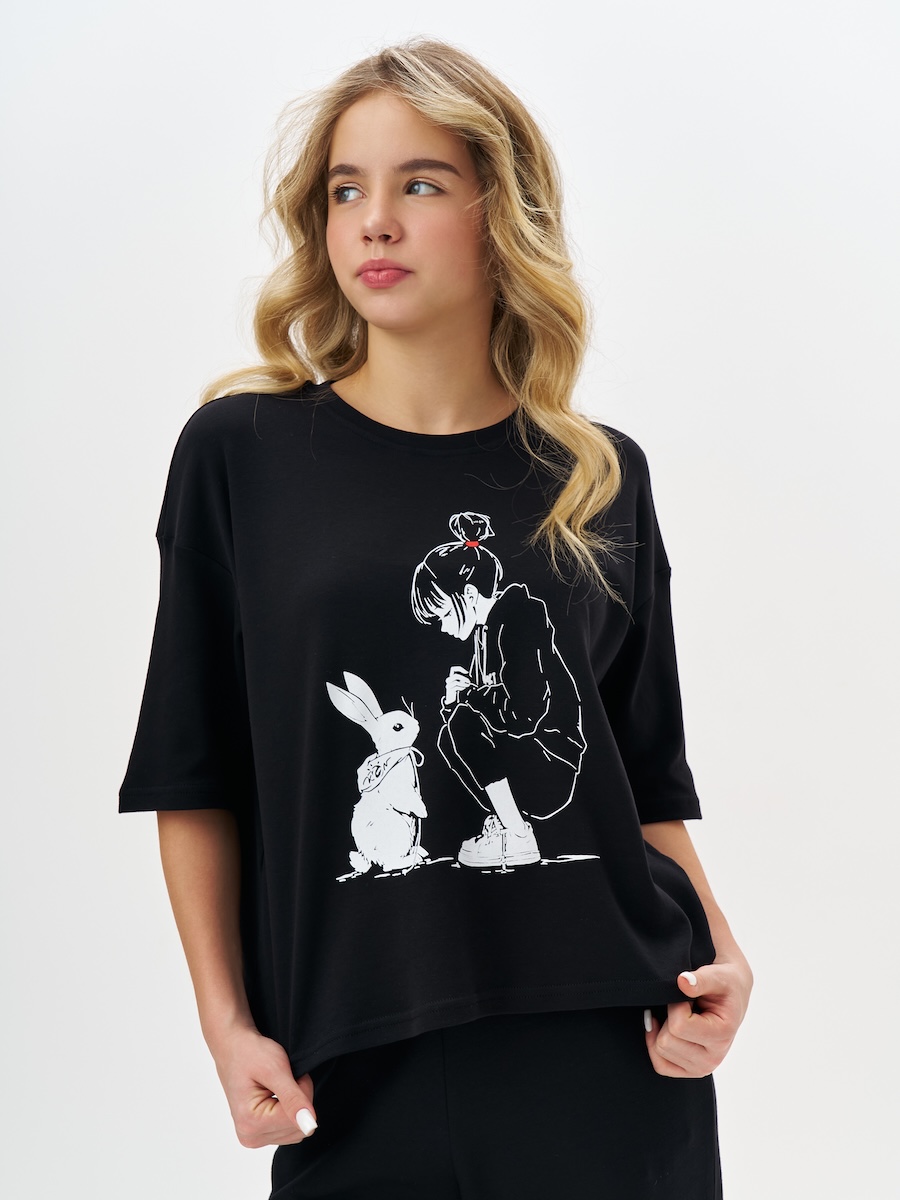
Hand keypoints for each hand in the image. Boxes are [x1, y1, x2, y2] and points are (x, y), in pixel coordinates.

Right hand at [209, 1024, 317, 1147]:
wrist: (232, 1047)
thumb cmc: (249, 1053)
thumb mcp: (275, 1070)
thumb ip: (293, 1099)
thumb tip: (310, 1126)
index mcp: (250, 1123)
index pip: (297, 1119)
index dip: (301, 1090)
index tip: (289, 1073)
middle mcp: (250, 1136)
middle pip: (298, 1127)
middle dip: (298, 1098)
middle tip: (283, 1077)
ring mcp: (254, 1137)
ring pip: (296, 1129)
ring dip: (294, 1103)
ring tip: (277, 1084)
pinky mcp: (259, 1133)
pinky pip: (288, 1129)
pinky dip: (289, 1109)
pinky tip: (276, 1094)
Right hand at [444, 666, 472, 704]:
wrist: (452, 700)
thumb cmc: (457, 690)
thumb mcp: (460, 683)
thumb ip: (463, 679)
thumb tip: (469, 675)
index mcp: (451, 676)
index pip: (453, 669)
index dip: (460, 669)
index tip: (466, 672)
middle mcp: (449, 680)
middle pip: (455, 675)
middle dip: (463, 678)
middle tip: (468, 681)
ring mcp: (448, 685)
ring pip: (456, 682)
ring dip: (463, 684)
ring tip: (467, 685)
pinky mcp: (450, 690)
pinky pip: (456, 687)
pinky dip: (461, 687)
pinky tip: (463, 688)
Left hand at [644, 957, 752, 1077]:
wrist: (730, 996)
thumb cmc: (723, 985)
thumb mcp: (717, 975)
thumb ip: (701, 979)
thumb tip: (682, 982)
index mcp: (722, 1035)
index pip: (678, 1026)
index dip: (675, 1005)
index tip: (686, 997)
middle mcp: (714, 1058)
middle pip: (666, 1042)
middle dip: (669, 1017)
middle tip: (684, 1006)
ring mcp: (702, 1068)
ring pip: (660, 1051)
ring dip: (664, 1029)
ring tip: (681, 1016)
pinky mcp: (691, 1070)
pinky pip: (660, 1065)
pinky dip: (655, 1045)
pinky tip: (663, 1027)